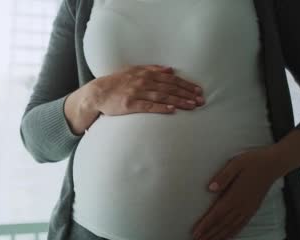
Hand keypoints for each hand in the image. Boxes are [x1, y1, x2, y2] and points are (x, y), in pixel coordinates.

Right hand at [88, 64, 204, 116]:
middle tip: (200, 100)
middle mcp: (143, 82)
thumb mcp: (134, 71)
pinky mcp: (130, 104)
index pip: (171, 79)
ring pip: (163, 96)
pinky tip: (172, 110)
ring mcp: (137, 93)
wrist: (98, 92)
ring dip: (179, 101)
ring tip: (192, 106)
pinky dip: (161, 107)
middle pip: (170, 87)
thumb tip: (170, 70)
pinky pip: (148, 106)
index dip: (186, 85)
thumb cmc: (117, 82)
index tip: (198, 91)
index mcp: (146, 74)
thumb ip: (152, 69)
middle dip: (187, 94)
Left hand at [191, 145, 283, 239]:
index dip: (205, 225)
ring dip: (218, 236)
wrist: (274, 164)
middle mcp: (241, 206)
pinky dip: (233, 232)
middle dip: (208, 235)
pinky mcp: (253, 208)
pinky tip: (227, 238)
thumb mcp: (236, 164)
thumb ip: (223, 176)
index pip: (216, 214)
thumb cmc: (252, 162)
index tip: (195, 234)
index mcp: (234, 196)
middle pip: (222, 224)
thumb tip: (210, 188)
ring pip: (231, 226)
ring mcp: (248, 208)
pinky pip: (242, 224)